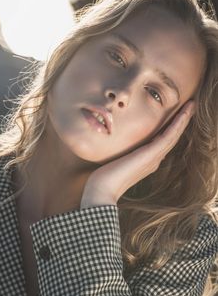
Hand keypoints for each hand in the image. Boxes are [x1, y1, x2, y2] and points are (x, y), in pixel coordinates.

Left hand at [80, 101, 194, 208]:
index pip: (163, 140)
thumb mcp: (115, 159)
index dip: (171, 127)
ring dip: (184, 119)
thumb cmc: (104, 177)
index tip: (178, 114)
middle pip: (172, 137)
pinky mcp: (151, 155)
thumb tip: (116, 146)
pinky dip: (178, 124)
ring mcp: (154, 158)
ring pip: (173, 135)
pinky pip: (168, 137)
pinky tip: (184, 113)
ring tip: (192, 105)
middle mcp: (154, 159)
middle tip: (191, 106)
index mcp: (147, 160)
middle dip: (181, 121)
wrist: (102, 189)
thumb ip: (121, 153)